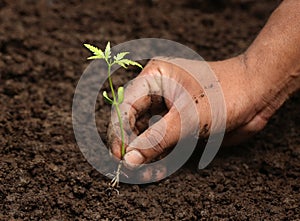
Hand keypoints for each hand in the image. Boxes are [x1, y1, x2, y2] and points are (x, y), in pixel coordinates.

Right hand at [107, 56, 269, 178]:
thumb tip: (130, 158)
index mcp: (155, 77)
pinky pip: (161, 139)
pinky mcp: (177, 121)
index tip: (120, 156)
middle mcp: (157, 90)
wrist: (256, 95)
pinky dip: (159, 155)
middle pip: (132, 120)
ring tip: (146, 174)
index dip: (119, 132)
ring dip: (145, 154)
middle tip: (131, 169)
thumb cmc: (225, 94)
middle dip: (132, 145)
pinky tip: (158, 169)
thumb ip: (157, 139)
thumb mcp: (189, 117)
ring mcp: (167, 106)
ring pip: (145, 133)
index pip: (125, 105)